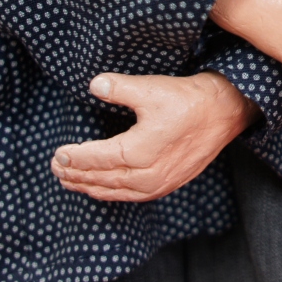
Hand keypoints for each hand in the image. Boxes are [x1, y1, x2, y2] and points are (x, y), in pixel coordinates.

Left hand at [51, 71, 258, 202]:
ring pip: (114, 191)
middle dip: (75, 174)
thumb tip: (94, 85)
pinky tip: (103, 188)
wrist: (225, 112)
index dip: (73, 157)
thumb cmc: (189, 100)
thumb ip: (118, 88)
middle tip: (56, 168)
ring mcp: (158, 183)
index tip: (56, 154)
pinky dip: (112, 193)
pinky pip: (132, 196)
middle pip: (100, 179)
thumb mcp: (151, 88)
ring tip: (71, 181)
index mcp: (137, 152)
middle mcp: (146, 174)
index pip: (94, 159)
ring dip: (90, 187)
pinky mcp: (168, 184)